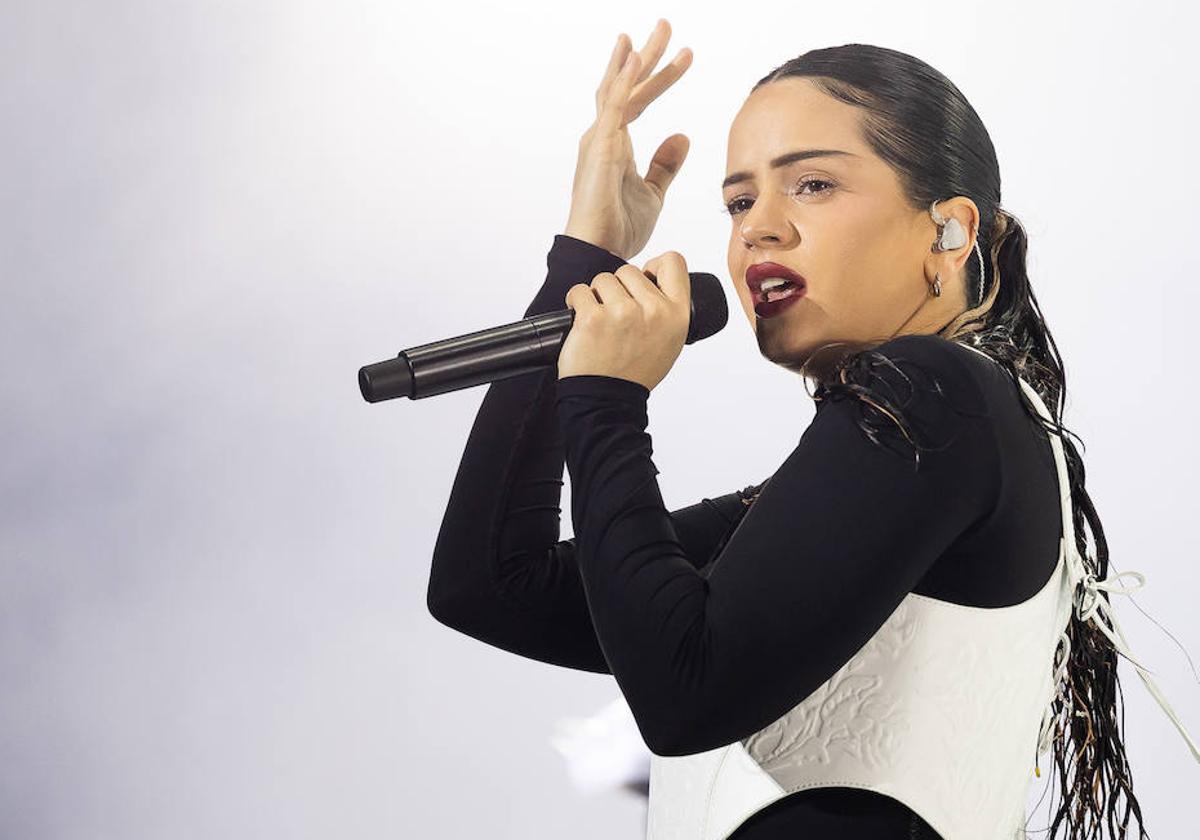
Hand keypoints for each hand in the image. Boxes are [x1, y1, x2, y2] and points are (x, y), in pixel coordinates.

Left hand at [557, 252, 691, 391]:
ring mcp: (622, 312)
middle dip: (618, 289)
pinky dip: (576, 303)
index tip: (643, 281)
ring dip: (596, 296)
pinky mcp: (593, 318)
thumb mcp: (669, 341)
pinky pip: (580, 291)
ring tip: (600, 322)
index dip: (654, 267)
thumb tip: (651, 279)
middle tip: (616, 317)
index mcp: (677, 314)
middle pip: (629, 271)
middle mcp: (653, 310)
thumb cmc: (636, 372)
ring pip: (603, 279)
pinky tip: (582, 323)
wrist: (608, 401)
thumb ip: (665, 309)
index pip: (673, 262)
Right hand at [563, 19, 692, 260]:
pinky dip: (625, 82)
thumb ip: (665, 164)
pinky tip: (636, 59)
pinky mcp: (600, 149)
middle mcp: (603, 137)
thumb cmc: (619, 229)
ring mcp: (599, 141)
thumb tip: (682, 136)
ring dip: (639, 59)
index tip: (683, 55)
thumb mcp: (653, 192)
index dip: (660, 78)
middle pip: (627, 85)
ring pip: (620, 89)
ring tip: (659, 31)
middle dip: (648, 55)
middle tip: (666, 25)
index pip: (639, 101)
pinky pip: (614, 108)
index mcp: (614, 145)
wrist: (600, 254)